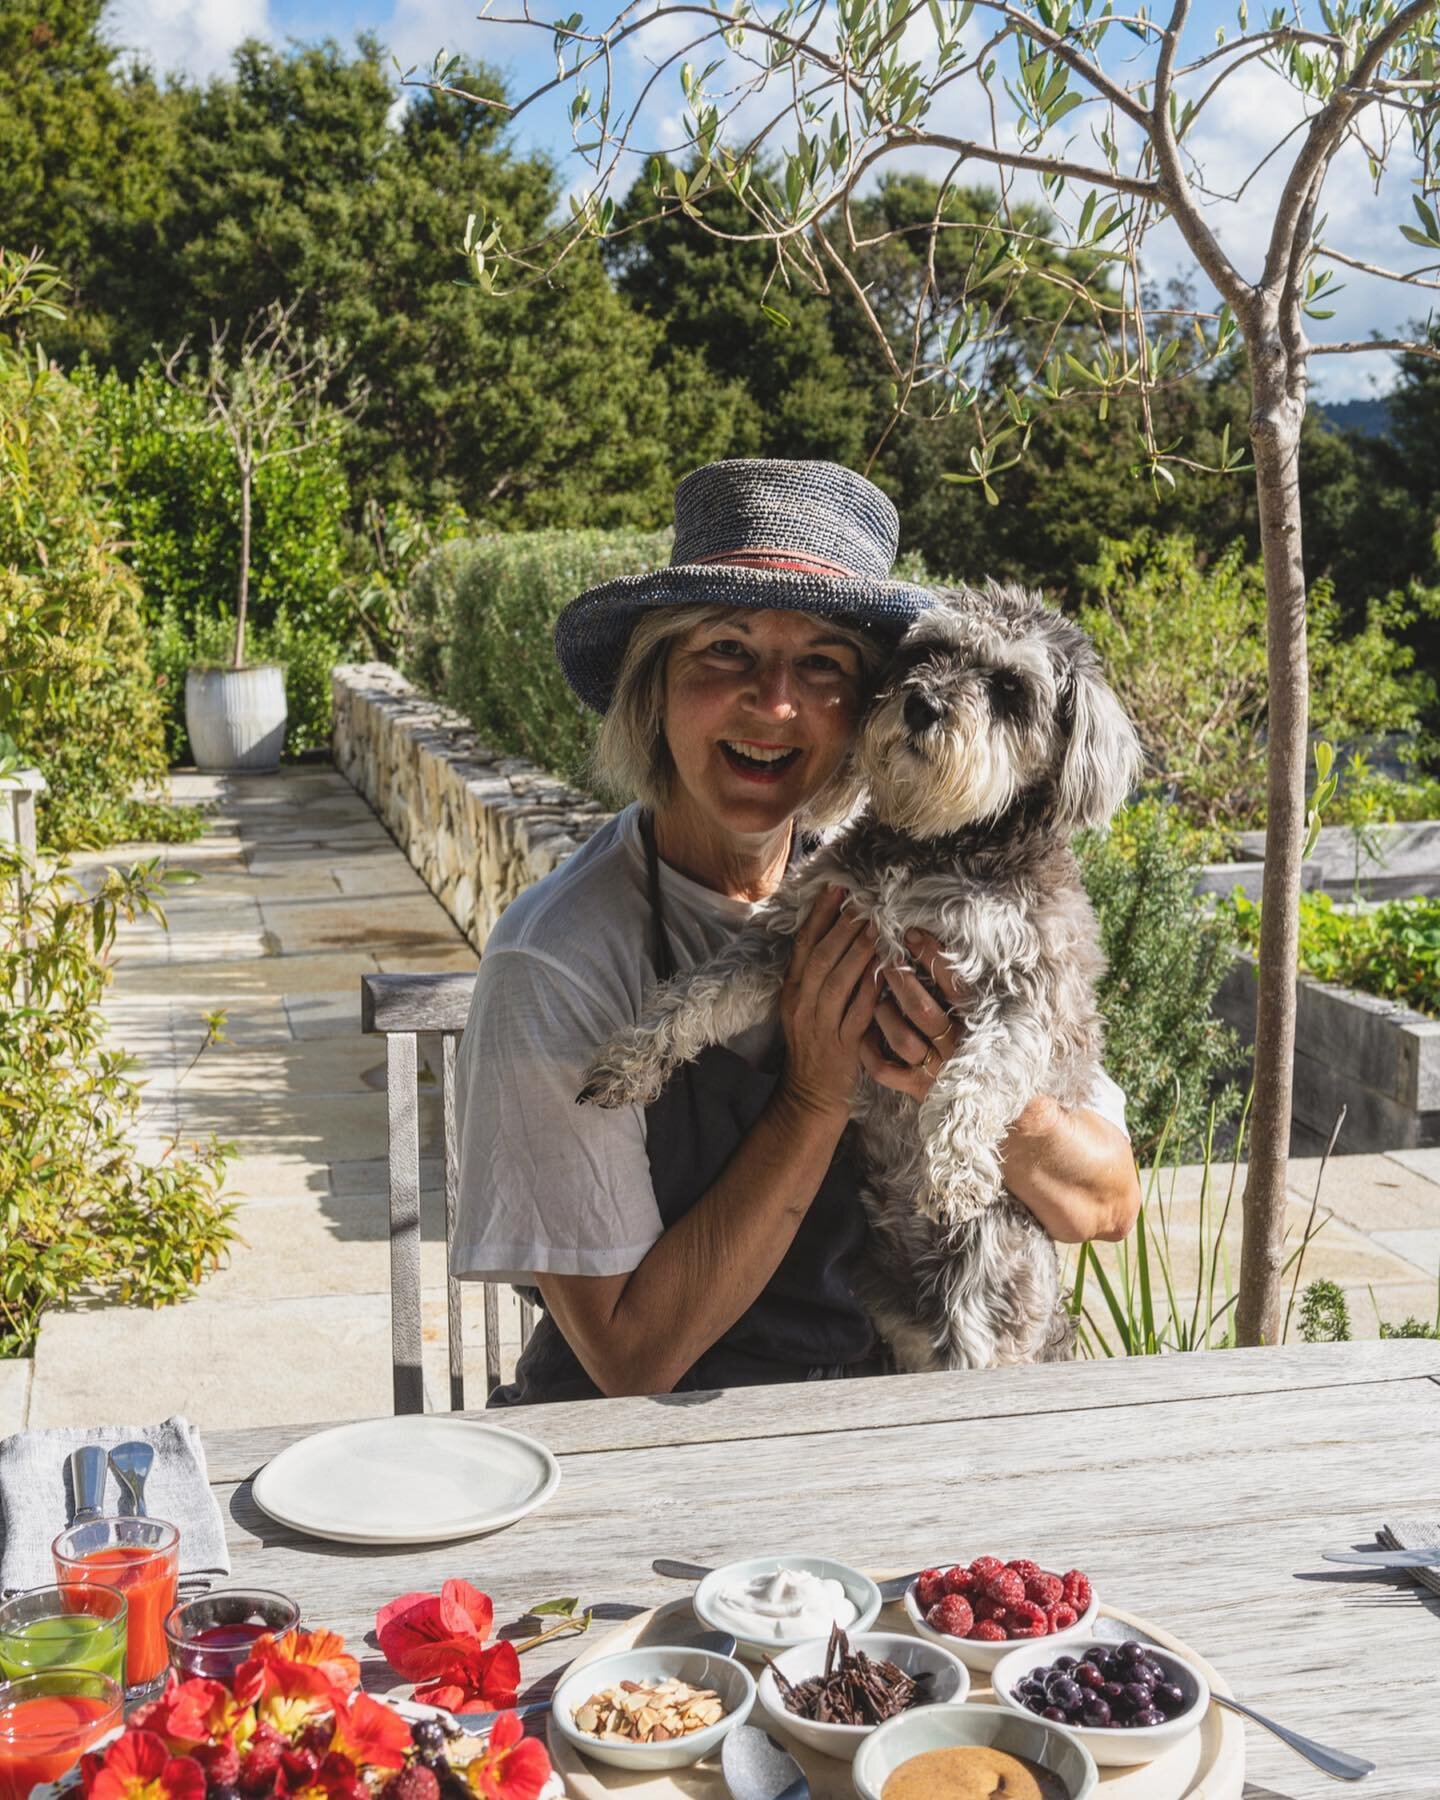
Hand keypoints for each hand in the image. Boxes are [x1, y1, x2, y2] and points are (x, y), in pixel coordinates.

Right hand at [779, 887, 881, 1122]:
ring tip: (877, 926)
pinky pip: (859, 1012)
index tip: (835, 888)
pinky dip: (872, 988)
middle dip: (842, 926)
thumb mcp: (805, 1007)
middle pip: (821, 957)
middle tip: (862, 901)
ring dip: (858, 951)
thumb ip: (817, 975)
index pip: (802, 945)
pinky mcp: (842, 1046)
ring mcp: (821, 1026)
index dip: (819, 915)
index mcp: (792, 992)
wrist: (809, 1096)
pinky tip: (886, 969)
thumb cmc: (813, 1046)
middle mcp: (802, 1005)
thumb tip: (840, 933)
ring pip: (838, 981)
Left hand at [860, 927, 972, 1100]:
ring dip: (884, 1015)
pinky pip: (884, 1069)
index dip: (931, 956)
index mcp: (976, 1023)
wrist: (988, 1097)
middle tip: (883, 959)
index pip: (954, 984)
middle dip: (899, 981)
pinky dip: (869, 1050)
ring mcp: (936, 1070)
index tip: (910, 933)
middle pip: (921, 1009)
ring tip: (877, 999)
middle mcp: (956, 1046)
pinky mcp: (917, 1088)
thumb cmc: (980, 1041)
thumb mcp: (980, 1012)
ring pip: (901, 1039)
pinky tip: (864, 1032)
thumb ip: (961, 985)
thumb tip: (930, 941)